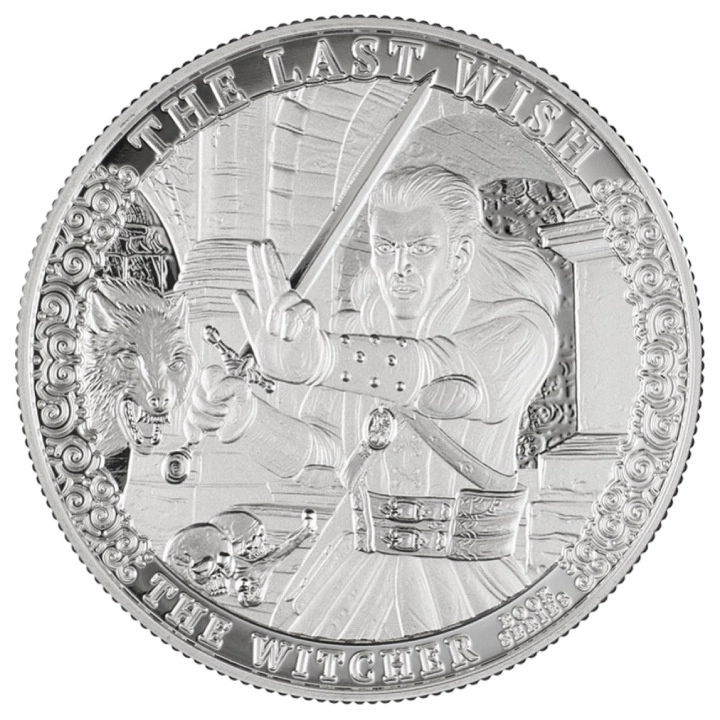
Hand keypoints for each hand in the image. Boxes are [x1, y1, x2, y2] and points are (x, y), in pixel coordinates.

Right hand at [184, 365, 254, 443]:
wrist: (246, 420)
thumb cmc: (244, 402)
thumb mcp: (245, 392)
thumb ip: (234, 386)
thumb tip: (212, 396)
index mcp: (217, 380)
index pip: (209, 374)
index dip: (211, 384)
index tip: (215, 396)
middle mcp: (205, 392)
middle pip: (197, 396)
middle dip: (211, 407)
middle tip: (225, 411)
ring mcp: (200, 407)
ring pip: (192, 412)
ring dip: (205, 421)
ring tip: (221, 424)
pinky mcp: (198, 422)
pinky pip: (188, 426)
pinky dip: (192, 432)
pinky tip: (198, 437)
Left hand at [233, 240, 326, 384]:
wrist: (297, 372)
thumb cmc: (278, 354)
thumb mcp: (255, 334)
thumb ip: (247, 313)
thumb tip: (238, 293)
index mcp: (268, 306)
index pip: (262, 279)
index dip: (258, 263)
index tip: (254, 246)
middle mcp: (283, 305)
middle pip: (277, 276)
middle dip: (270, 259)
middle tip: (265, 243)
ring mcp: (297, 310)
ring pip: (286, 295)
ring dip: (275, 313)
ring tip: (273, 331)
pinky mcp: (309, 320)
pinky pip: (300, 311)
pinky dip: (290, 324)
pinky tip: (288, 335)